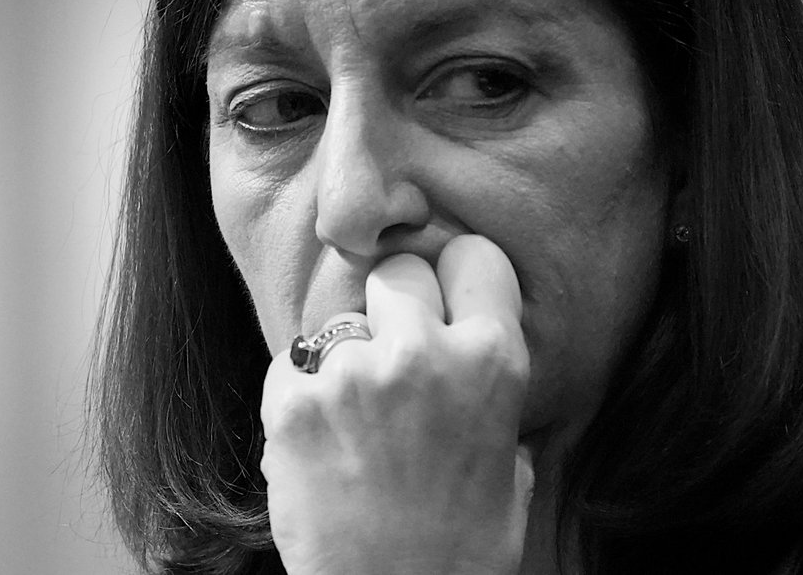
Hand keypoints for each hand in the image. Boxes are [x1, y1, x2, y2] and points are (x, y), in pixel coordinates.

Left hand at [261, 234, 533, 574]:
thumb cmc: (459, 548)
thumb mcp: (510, 468)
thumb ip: (493, 398)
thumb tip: (480, 359)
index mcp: (492, 363)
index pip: (476, 256)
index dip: (458, 277)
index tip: (446, 295)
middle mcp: (423, 354)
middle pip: (399, 270)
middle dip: (396, 302)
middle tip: (394, 350)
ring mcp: (352, 376)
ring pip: (341, 320)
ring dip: (346, 357)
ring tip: (356, 419)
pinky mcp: (292, 404)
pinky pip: (292, 362)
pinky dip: (300, 392)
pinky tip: (321, 438)